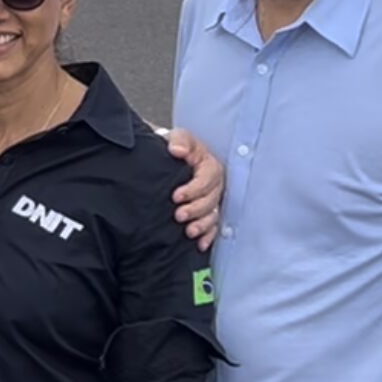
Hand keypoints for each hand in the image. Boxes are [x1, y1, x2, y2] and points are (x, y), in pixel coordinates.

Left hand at [165, 128, 222, 250]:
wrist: (167, 158)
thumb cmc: (175, 147)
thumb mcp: (177, 137)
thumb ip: (179, 140)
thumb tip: (177, 150)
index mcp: (209, 165)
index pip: (208, 178)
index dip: (193, 189)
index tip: (176, 196)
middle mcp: (214, 184)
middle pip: (211, 200)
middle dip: (195, 209)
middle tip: (178, 215)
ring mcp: (212, 200)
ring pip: (213, 215)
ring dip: (202, 224)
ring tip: (188, 231)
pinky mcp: (207, 213)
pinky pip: (213, 227)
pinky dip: (208, 236)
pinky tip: (200, 244)